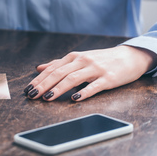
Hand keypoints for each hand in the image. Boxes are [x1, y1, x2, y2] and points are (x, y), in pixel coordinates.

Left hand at [23, 45, 156, 100]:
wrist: (129, 57)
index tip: (27, 89)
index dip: (38, 79)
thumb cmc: (101, 60)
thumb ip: (58, 64)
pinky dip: (84, 92)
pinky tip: (75, 98)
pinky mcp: (108, 78)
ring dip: (59, 88)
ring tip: (47, 97)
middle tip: (32, 95)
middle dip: (44, 85)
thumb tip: (38, 68)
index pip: (52, 69)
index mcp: (73, 57)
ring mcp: (95, 69)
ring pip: (73, 78)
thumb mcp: (79, 59)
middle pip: (59, 73)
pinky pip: (94, 86)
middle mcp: (82, 61)